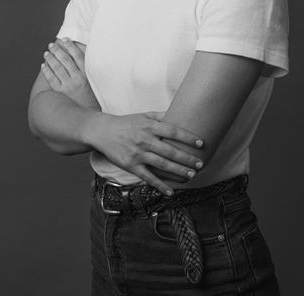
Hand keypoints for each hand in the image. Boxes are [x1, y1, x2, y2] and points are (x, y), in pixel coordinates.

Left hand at [41, 38, 94, 104]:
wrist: (88, 112)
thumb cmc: (91, 96)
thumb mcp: (93, 81)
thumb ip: (87, 69)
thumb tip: (79, 56)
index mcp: (86, 74)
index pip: (77, 55)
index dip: (70, 46)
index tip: (65, 40)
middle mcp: (77, 78)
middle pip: (65, 60)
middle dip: (57, 50)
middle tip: (51, 45)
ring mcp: (68, 85)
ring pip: (57, 67)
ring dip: (50, 58)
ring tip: (46, 53)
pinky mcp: (61, 92)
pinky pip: (51, 78)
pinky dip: (47, 70)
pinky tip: (43, 65)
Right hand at [85, 111, 204, 195]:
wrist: (103, 132)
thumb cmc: (126, 123)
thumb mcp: (144, 115)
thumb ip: (161, 116)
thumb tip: (180, 111)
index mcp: (149, 126)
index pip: (173, 131)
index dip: (188, 137)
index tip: (201, 143)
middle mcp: (145, 140)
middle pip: (170, 151)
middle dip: (187, 158)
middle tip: (201, 163)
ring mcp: (138, 154)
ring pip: (162, 165)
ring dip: (178, 171)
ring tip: (192, 175)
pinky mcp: (131, 166)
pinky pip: (148, 177)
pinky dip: (160, 185)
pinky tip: (171, 192)